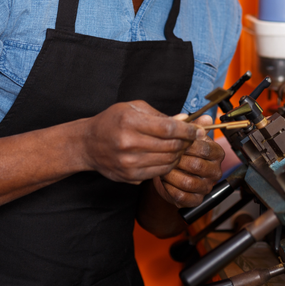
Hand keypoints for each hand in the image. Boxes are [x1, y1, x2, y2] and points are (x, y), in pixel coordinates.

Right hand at [82, 101, 197, 183]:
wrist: (88, 144)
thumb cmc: (112, 121)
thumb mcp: (134, 109)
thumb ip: (161, 116)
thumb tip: (187, 120)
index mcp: (130, 122)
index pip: (168, 128)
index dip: (187, 130)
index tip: (196, 130)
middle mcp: (129, 143)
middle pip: (171, 146)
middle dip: (186, 142)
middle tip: (191, 138)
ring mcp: (129, 163)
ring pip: (168, 161)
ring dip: (179, 154)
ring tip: (180, 147)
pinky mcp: (130, 176)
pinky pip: (159, 172)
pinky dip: (168, 165)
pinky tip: (168, 157)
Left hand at [154, 115, 225, 207]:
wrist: (174, 174)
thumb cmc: (182, 153)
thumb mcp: (186, 137)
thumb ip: (193, 126)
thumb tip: (205, 118)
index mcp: (217, 153)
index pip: (205, 148)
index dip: (187, 146)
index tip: (174, 143)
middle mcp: (215, 171)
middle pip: (196, 165)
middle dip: (177, 161)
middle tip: (165, 157)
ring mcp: (206, 186)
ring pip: (189, 182)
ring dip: (172, 176)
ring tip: (163, 169)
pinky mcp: (196, 200)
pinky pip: (183, 196)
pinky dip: (170, 189)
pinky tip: (164, 181)